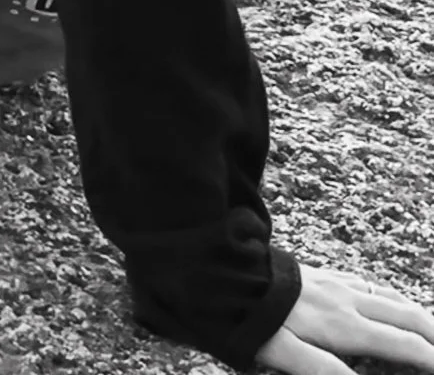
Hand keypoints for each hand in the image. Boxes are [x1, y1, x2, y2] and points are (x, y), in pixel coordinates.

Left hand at [254, 263, 433, 372]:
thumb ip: (323, 370)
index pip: (401, 343)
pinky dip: (389, 295)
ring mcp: (335, 284)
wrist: (224, 273)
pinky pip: (367, 283)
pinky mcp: (321, 275)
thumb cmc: (253, 318)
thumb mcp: (283, 354)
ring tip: (430, 327)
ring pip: (388, 295)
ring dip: (415, 312)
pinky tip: (386, 299)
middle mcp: (347, 301)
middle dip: (432, 332)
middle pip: (404, 314)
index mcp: (344, 325)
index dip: (429, 357)